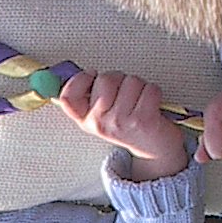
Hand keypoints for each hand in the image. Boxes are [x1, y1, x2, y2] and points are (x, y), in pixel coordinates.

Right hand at [57, 71, 187, 178]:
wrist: (153, 148)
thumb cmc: (128, 125)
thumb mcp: (101, 115)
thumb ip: (88, 96)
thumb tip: (80, 73)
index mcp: (85, 120)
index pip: (68, 97)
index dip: (79, 79)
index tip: (92, 76)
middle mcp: (100, 123)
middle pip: (105, 78)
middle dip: (118, 79)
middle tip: (124, 94)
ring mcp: (120, 122)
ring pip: (130, 80)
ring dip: (138, 85)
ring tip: (138, 101)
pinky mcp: (142, 120)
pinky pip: (149, 88)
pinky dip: (153, 91)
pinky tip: (150, 104)